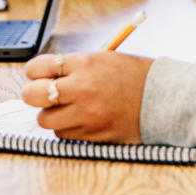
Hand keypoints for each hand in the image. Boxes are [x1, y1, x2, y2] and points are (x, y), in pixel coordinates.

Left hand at [21, 52, 153, 142]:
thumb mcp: (103, 59)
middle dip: (34, 94)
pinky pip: (64, 134)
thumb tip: (45, 76)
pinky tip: (81, 119)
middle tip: (43, 94)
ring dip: (51, 114)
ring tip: (66, 108)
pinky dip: (67, 128)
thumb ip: (74, 67)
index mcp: (84, 63)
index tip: (39, 75)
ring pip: (45, 120)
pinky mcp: (92, 134)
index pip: (38, 67)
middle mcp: (81, 89)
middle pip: (33, 95)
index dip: (34, 72)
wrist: (162, 99)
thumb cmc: (134, 76)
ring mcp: (85, 114)